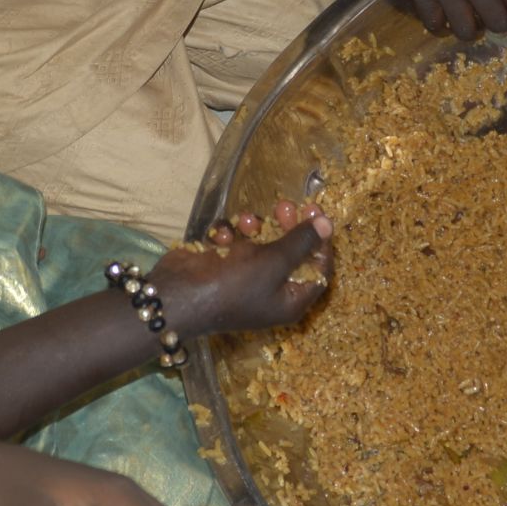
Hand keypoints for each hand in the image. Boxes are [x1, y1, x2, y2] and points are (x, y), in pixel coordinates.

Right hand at [154, 209, 336, 336]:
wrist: (177, 297)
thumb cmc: (234, 286)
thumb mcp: (275, 263)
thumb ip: (301, 241)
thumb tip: (328, 224)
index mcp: (290, 300)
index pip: (319, 269)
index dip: (320, 240)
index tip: (315, 212)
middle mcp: (271, 290)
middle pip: (290, 252)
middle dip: (286, 226)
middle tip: (283, 205)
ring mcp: (246, 277)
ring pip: (261, 242)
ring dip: (254, 227)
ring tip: (244, 221)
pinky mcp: (223, 264)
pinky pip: (235, 242)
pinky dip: (229, 235)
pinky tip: (220, 236)